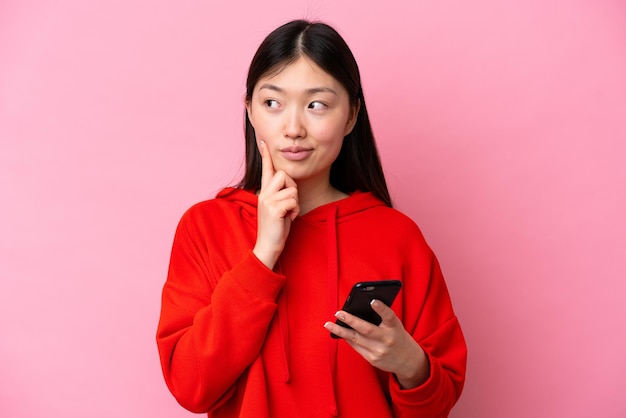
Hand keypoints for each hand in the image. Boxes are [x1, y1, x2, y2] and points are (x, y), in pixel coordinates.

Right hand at [253, 141, 299, 269]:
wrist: (267, 247)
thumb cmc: (276, 229)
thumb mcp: (277, 208)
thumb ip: (280, 195)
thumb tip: (288, 184)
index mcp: (264, 192)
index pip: (266, 169)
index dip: (266, 155)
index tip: (264, 141)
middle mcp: (264, 193)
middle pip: (284, 175)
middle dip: (293, 188)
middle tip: (290, 204)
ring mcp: (267, 200)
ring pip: (291, 188)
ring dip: (295, 202)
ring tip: (288, 213)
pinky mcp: (274, 209)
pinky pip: (293, 201)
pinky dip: (295, 211)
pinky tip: (289, 219)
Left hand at [324, 300, 429, 388]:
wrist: (408, 361)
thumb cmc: (397, 337)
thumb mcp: (395, 326)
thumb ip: (382, 318)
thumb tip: (359, 309)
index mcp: (395, 328)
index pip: (389, 316)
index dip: (381, 308)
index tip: (373, 301)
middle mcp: (387, 340)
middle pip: (367, 329)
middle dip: (350, 320)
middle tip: (338, 313)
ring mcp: (379, 351)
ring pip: (356, 339)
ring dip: (340, 331)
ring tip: (328, 324)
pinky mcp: (372, 360)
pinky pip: (356, 347)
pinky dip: (347, 338)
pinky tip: (339, 333)